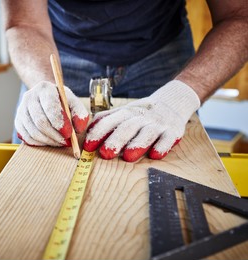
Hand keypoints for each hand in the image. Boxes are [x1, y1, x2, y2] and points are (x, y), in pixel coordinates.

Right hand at [15, 81, 88, 145]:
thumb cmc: (61, 102)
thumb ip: (80, 114)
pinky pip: (27, 137)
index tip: (69, 134)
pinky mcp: (18, 121)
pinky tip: (49, 142)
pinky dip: (39, 143)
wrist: (45, 98)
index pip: (50, 108)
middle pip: (40, 122)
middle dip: (55, 136)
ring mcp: (21, 109)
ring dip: (48, 141)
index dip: (60, 123)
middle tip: (66, 142)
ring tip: (59, 142)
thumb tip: (79, 129)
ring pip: (33, 132)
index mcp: (44, 88)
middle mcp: (29, 97)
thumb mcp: (73, 103)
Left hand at [83, 80, 200, 160]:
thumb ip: (106, 119)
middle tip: (105, 153)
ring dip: (137, 145)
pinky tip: (155, 155)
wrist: (172, 102)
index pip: (109, 121)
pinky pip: (168, 139)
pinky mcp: (173, 131)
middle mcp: (141, 117)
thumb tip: (87, 130)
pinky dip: (162, 147)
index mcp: (126, 113)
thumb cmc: (141, 113)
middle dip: (116, 140)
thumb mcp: (123, 112)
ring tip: (128, 157)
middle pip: (127, 127)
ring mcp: (157, 124)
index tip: (88, 146)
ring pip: (147, 133)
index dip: (98, 133)